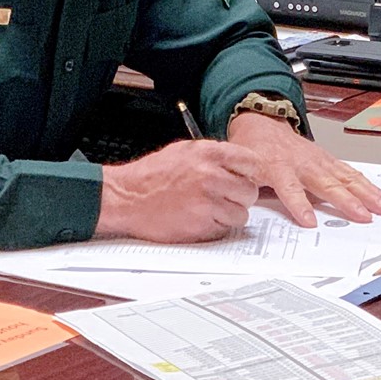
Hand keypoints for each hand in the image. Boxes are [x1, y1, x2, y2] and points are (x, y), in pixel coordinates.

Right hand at [98, 139, 260, 241]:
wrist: (128, 197)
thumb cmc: (153, 175)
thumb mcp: (185, 151)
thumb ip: (215, 156)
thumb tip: (240, 164)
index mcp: (209, 153)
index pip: (252, 162)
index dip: (250, 172)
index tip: (246, 178)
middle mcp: (211, 176)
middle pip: (250, 191)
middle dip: (240, 196)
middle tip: (226, 196)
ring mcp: (208, 202)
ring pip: (241, 214)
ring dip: (230, 214)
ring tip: (210, 209)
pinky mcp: (201, 225)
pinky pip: (224, 229)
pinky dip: (216, 227)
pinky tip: (200, 218)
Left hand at [226, 112, 380, 227]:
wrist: (262, 123)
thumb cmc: (253, 149)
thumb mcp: (241, 168)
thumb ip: (244, 187)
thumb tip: (241, 206)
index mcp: (277, 167)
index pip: (289, 188)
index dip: (299, 204)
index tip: (309, 222)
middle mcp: (302, 163)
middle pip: (326, 184)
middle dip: (346, 201)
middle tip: (362, 216)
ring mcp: (318, 160)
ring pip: (344, 177)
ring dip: (364, 193)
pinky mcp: (327, 159)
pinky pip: (349, 172)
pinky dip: (366, 184)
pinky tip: (379, 195)